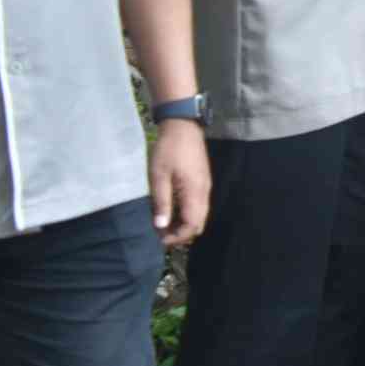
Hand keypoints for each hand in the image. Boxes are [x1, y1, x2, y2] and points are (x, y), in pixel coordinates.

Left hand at [149, 119, 210, 247]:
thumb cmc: (168, 150)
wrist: (182, 126)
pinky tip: (172, 209)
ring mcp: (205, 186)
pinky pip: (199, 205)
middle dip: (181, 233)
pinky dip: (188, 213)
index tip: (159, 239)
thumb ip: (162, 203)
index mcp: (194, 192)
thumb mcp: (159, 177)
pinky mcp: (203, 181)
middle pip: (198, 223)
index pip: (192, 225)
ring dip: (184, 223)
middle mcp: (204, 192)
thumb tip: (160, 226)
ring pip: (200, 215)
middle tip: (160, 233)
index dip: (177, 237)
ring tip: (163, 223)